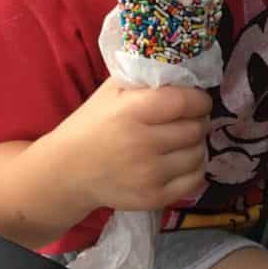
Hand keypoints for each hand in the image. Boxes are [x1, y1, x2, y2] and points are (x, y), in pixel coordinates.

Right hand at [59, 77, 212, 213]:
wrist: (68, 171)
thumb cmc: (92, 124)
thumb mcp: (111, 91)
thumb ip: (144, 77)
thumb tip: (182, 70)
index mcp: (131, 112)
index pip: (184, 102)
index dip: (199, 98)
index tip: (197, 98)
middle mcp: (143, 144)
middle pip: (195, 128)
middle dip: (198, 119)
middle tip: (190, 117)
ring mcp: (150, 175)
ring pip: (198, 153)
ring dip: (197, 143)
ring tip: (184, 138)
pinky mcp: (154, 197)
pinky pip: (195, 179)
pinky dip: (195, 166)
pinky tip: (181, 158)